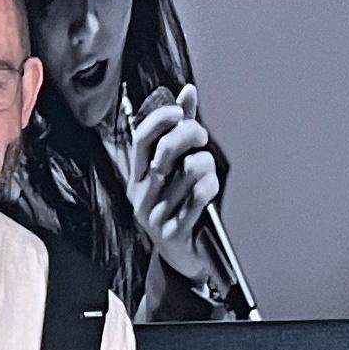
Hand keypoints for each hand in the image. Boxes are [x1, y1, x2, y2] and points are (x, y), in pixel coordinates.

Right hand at [127, 84, 223, 280]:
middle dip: (190, 135)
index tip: (179, 110)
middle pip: (165, 151)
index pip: (141, 139)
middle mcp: (142, 194)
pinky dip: (211, 185)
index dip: (159, 118)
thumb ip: (179, 129)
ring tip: (207, 169)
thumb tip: (187, 92)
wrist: (181, 257)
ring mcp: (156, 213)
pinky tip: (211, 187)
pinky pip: (199, 195)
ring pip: (189, 171)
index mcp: (137, 176)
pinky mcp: (174, 230)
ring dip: (206, 164)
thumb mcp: (174, 170)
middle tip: (202, 136)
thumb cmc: (178, 206)